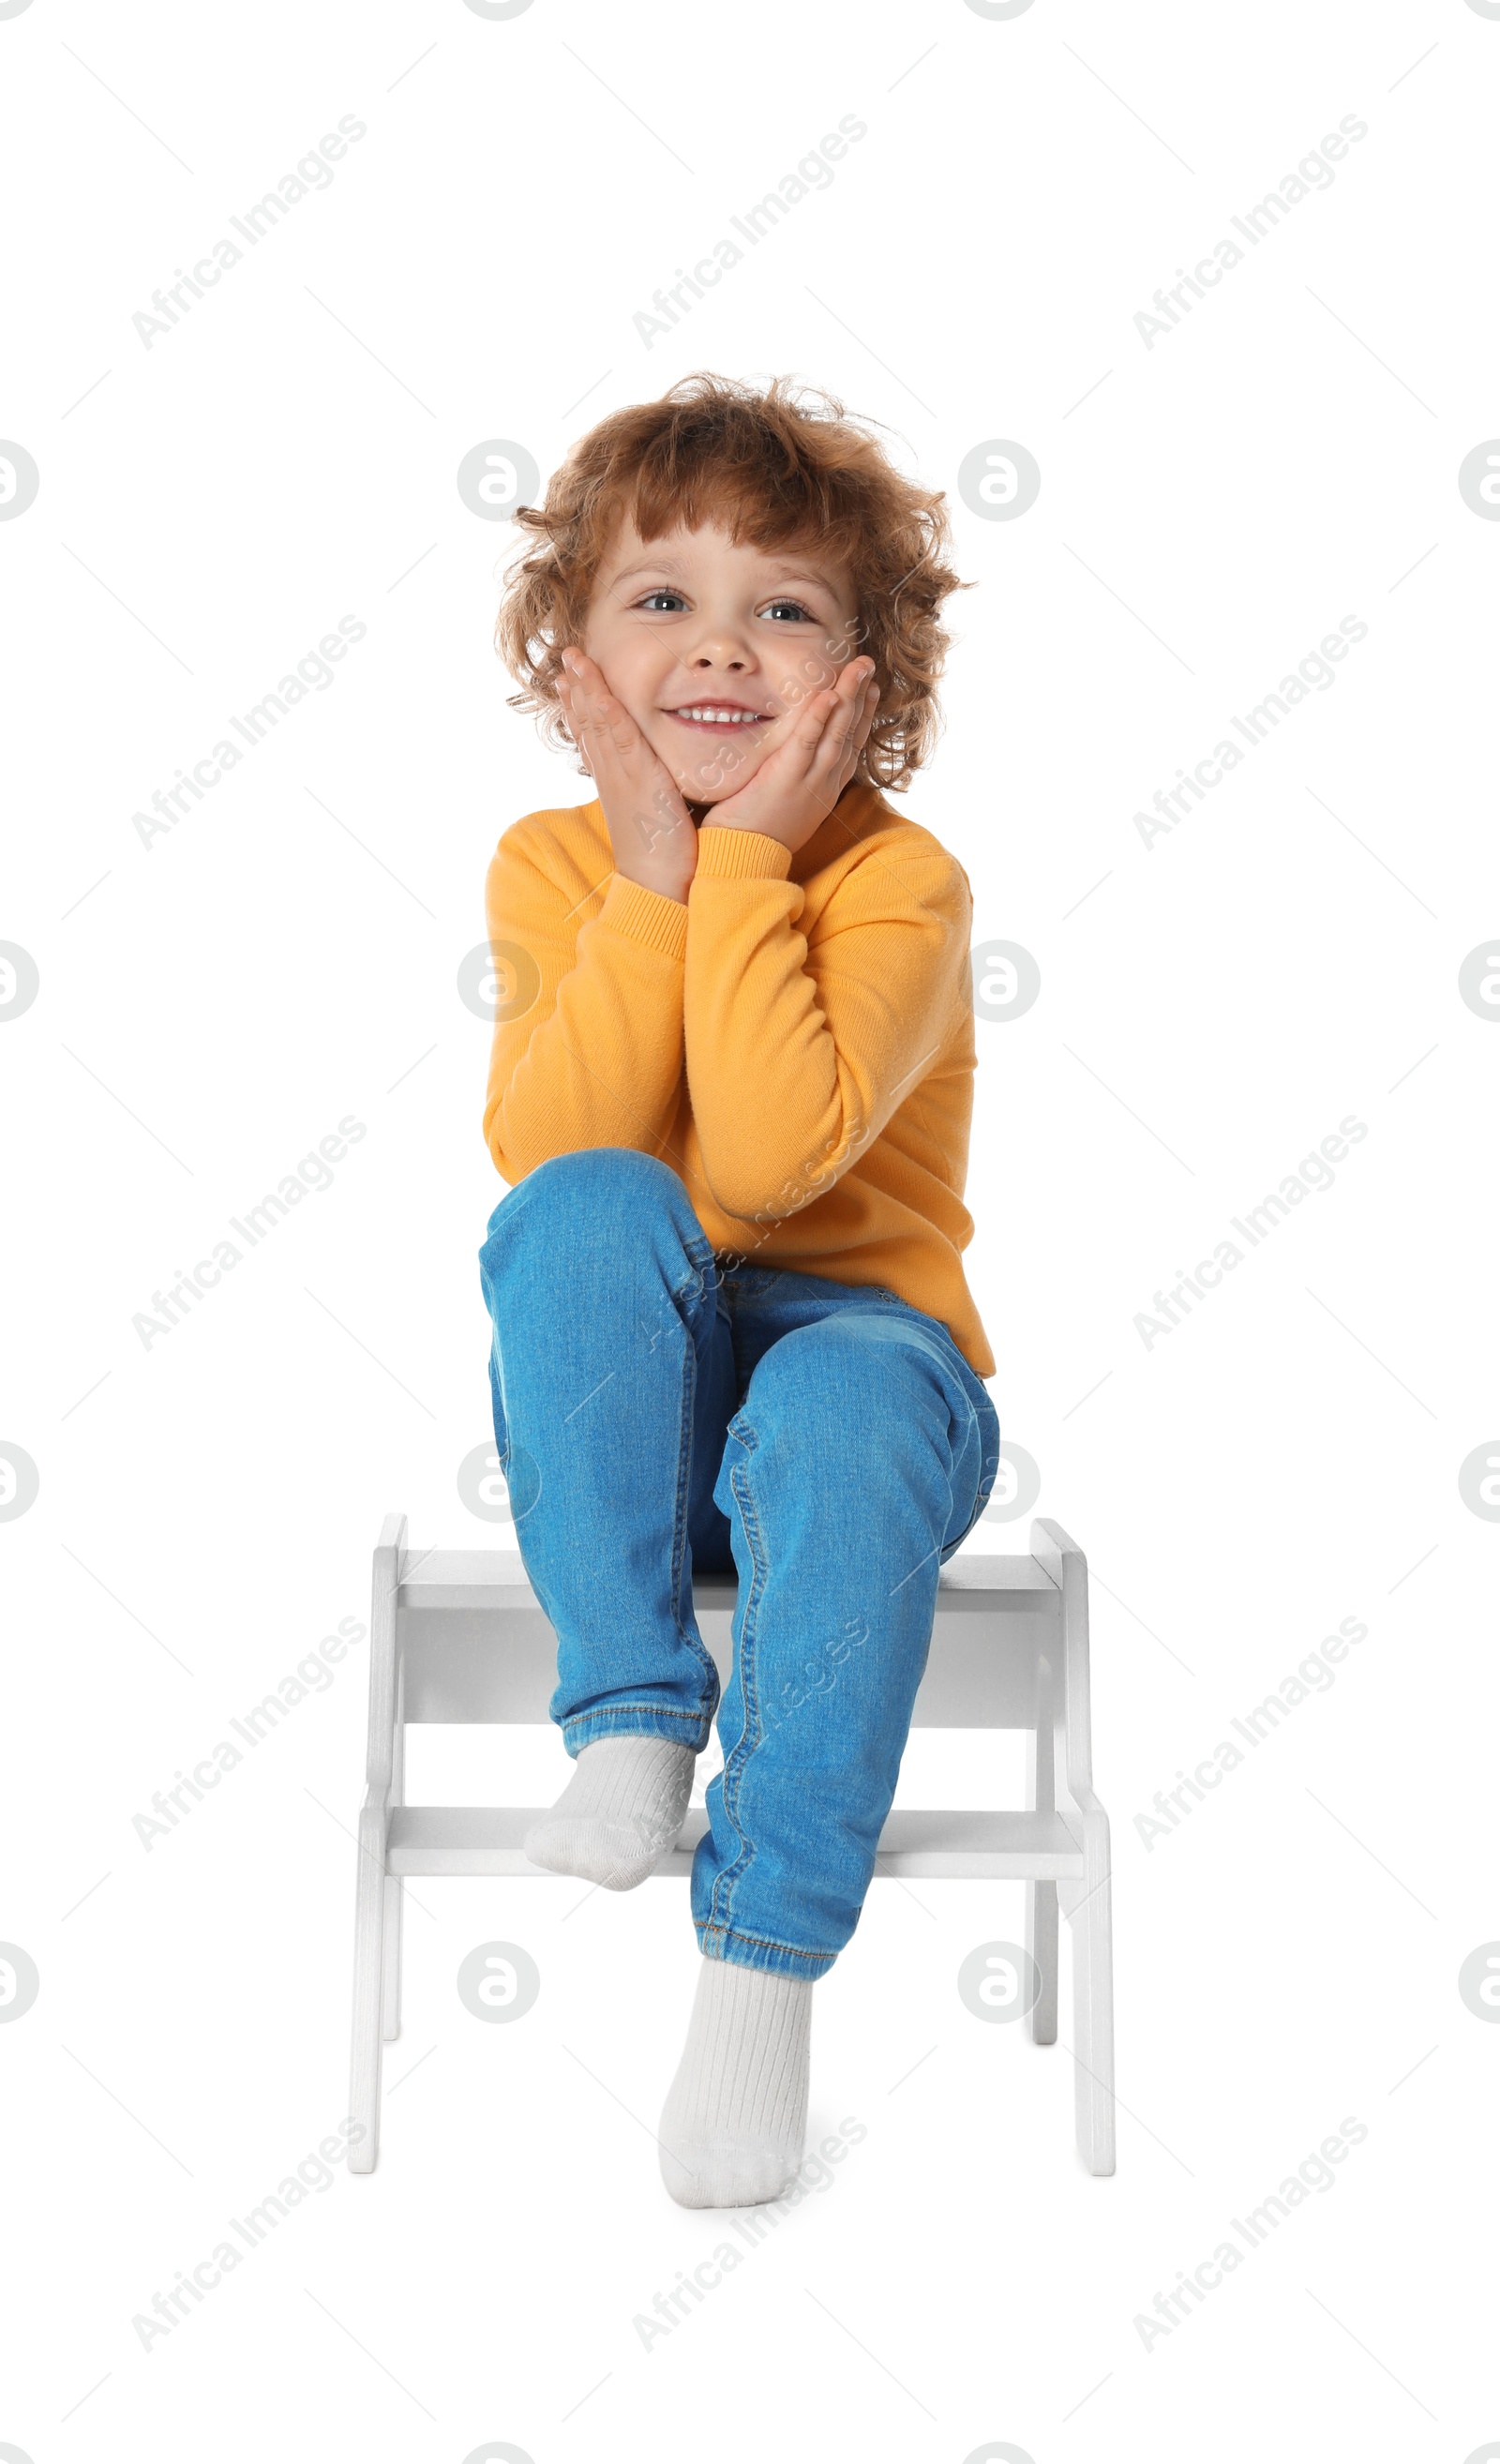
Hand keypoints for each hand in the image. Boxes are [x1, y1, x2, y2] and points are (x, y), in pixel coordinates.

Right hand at [557, 646, 697, 903]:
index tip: (573, 683)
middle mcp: (613, 778)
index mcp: (618, 785)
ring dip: (584, 689)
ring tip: (571, 661)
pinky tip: (595, 689)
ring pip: (597, 724)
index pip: (597, 738)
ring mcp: (620, 778)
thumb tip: (676, 784)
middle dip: (577, 689)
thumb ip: (664, 794)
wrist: (661, 889)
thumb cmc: (670, 861)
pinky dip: (604, 710)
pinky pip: (617, 737)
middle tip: (566, 660)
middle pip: (589, 724)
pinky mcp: (637, 781)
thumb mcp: (663, 817)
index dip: (584, 709)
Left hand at [706, 657, 879, 856]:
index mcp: (823, 791)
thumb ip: (787, 780)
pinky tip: (828, 695)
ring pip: (836, 733)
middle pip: (849, 733)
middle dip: (861, 697)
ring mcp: (808, 782)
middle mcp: (823, 785)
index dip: (861, 715)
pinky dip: (819, 718)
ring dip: (849, 697)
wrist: (741, 864)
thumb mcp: (780, 807)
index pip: (849, 746)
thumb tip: (782, 761)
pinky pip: (807, 744)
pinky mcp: (786, 780)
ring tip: (859, 667)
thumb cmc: (752, 837)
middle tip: (868, 665)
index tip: (869, 689)